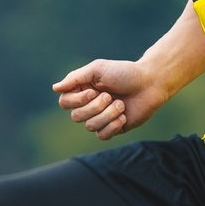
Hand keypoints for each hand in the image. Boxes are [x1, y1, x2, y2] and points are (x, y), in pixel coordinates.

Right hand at [54, 57, 171, 140]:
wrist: (150, 83)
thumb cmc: (124, 73)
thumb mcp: (97, 69)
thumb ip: (75, 78)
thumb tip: (54, 88)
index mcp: (82, 91)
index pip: (65, 103)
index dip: (77, 101)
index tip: (93, 91)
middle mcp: (88, 105)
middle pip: (76, 117)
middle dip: (95, 107)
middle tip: (110, 96)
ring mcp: (100, 118)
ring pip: (90, 126)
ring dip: (107, 115)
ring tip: (121, 105)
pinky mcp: (112, 128)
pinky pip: (102, 135)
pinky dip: (113, 126)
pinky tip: (124, 116)